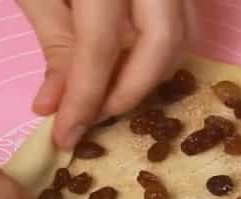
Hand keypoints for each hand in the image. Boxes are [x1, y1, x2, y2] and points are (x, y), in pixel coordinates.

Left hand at [17, 0, 197, 148]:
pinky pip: (187, 19)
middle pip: (162, 45)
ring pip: (184, 34)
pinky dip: (160, 51)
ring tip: (109, 92)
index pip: (100, 48)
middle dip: (129, 93)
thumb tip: (54, 108)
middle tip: (94, 117)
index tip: (66, 137)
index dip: (84, 101)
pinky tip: (129, 63)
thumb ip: (53, 46)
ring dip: (150, 75)